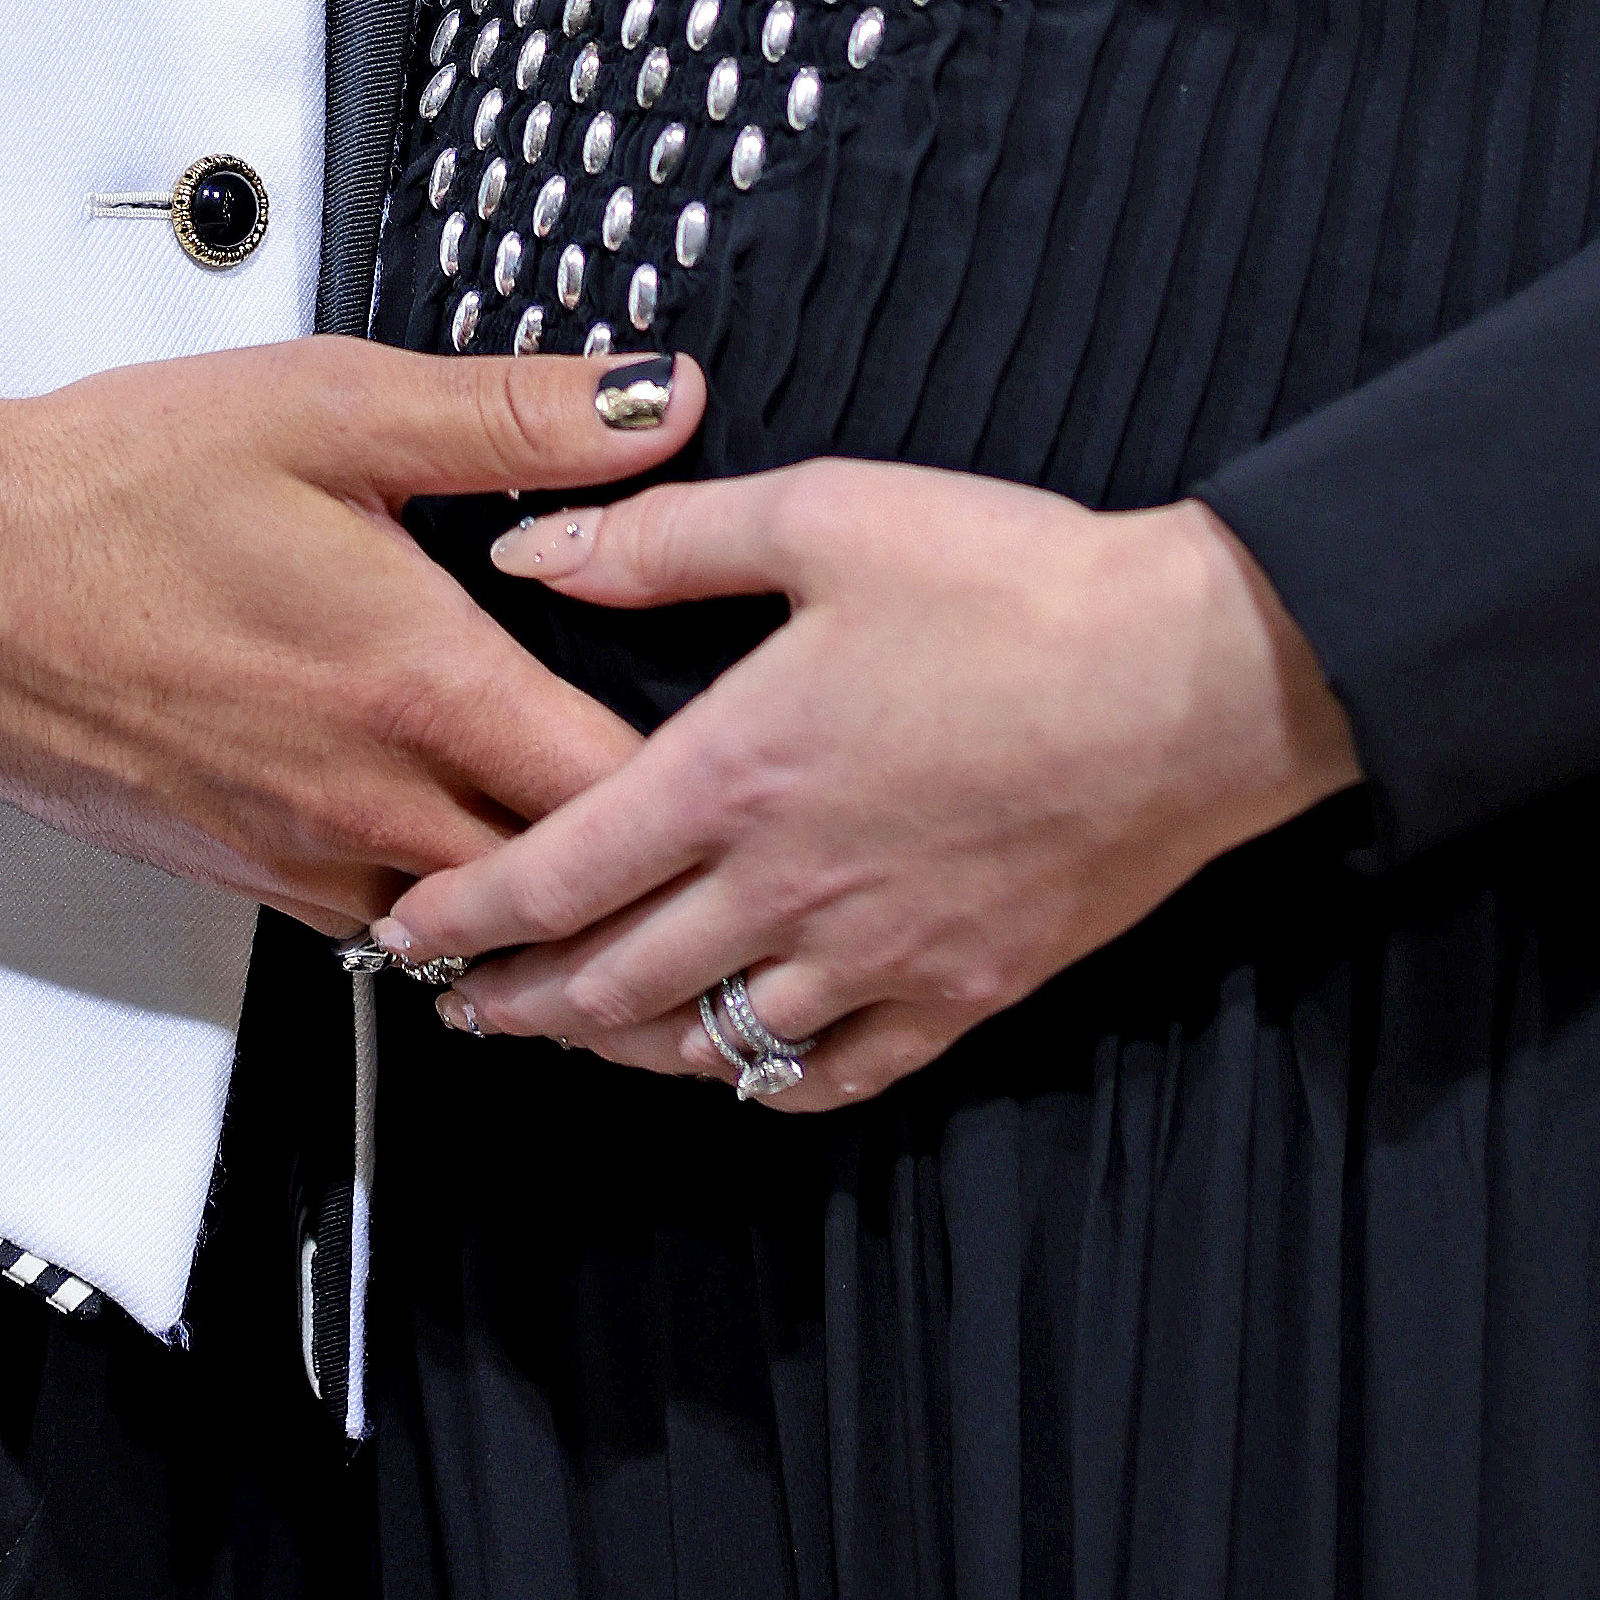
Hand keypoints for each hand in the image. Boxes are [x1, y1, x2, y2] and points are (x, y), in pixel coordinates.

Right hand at [0, 340, 704, 934]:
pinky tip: (480, 855)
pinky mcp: (246, 875)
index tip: (784, 750)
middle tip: (752, 839)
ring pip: (483, 930)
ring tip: (646, 873)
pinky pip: (388, 923)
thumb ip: (511, 412)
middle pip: (574, 890)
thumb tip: (659, 400)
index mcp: (422, 685)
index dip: (722, 785)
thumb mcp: (329, 405)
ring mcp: (307, 856)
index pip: (627, 791)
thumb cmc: (113, 487)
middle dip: (666, 875)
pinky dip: (456, 911)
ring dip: (561, 910)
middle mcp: (376, 800)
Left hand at [373, 461, 1355, 1106]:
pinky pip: (835, 1074)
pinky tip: (736, 1068)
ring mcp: (879, 956)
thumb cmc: (1015, 585)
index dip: (463, 915)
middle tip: (457, 1004)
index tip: (403, 932)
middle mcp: (788, 888)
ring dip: (619, 1049)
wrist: (1197, 678)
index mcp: (736, 772)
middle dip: (516, 1002)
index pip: (555, 873)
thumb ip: (659, 541)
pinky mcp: (964, 993)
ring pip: (709, 1045)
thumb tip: (529, 549)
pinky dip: (763, 1083)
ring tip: (569, 1036)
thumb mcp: (821, 517)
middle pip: (611, 984)